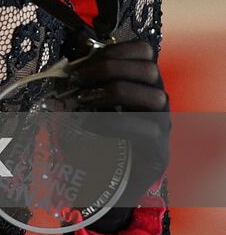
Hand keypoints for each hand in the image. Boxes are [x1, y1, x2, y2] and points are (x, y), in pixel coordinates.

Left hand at [65, 36, 170, 216]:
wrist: (106, 185)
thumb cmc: (96, 137)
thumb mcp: (90, 103)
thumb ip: (86, 80)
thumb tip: (70, 56)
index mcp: (144, 82)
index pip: (144, 51)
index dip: (116, 49)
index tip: (83, 61)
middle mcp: (159, 100)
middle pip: (150, 69)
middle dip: (110, 68)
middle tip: (77, 80)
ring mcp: (163, 125)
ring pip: (155, 96)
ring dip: (115, 92)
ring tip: (84, 100)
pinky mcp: (159, 151)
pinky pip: (148, 129)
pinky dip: (115, 123)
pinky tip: (90, 126)